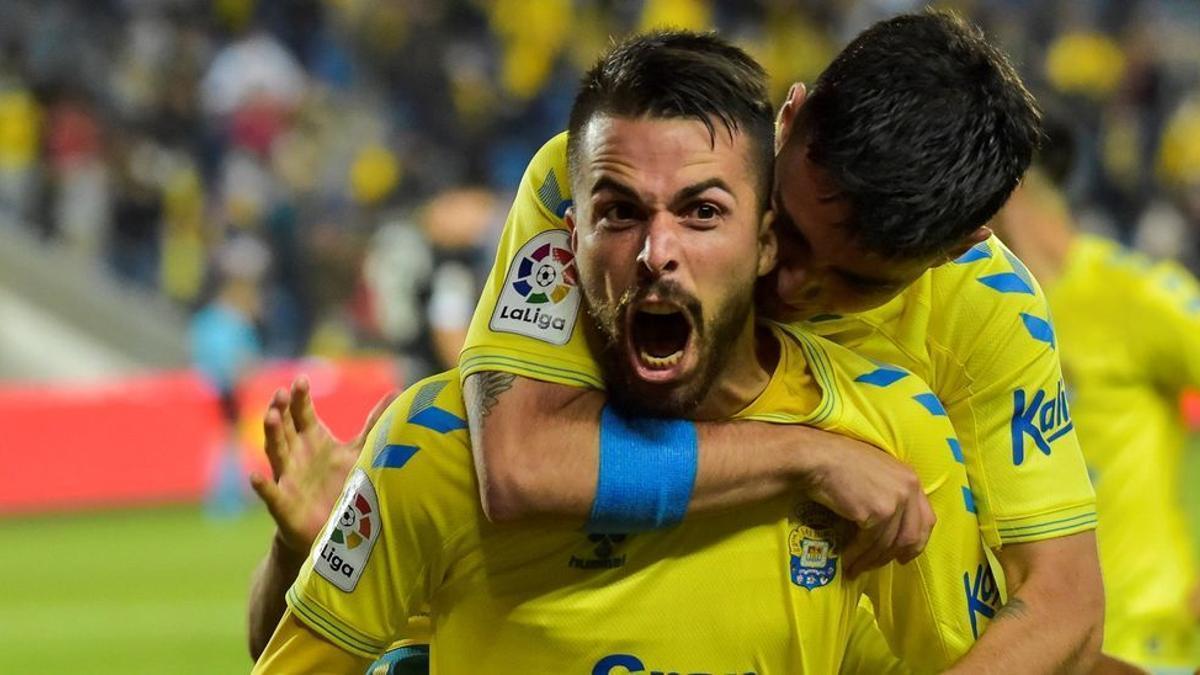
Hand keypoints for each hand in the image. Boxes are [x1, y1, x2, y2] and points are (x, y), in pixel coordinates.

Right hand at [249, 376, 396, 554]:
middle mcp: (295, 454)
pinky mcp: (283, 503)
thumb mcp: (358, 451)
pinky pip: (271, 494)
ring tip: (271, 417)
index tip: (301, 380)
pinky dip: (263, 486)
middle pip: (285, 427)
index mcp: (311, 439)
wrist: (330, 526)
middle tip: (280, 393)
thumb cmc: (340, 482)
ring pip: (276, 452)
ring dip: (272, 435)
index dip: (300, 397)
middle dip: (281, 410)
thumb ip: (373, 423)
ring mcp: (287, 477)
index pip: (303, 413)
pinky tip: (255, 477)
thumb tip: (396, 394)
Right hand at [799, 431, 934, 578]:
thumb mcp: (875, 472)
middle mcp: (908, 490)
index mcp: (910, 478)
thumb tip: (890, 526)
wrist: (818, 458)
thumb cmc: (839, 462)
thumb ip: (889, 493)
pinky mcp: (878, 512)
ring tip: (855, 568)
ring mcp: (895, 501)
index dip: (916, 543)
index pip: (926, 519)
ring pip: (888, 544)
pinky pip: (870, 543)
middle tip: (875, 566)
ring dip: (870, 561)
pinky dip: (858, 556)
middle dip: (891, 556)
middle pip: (910, 536)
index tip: (903, 557)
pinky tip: (847, 560)